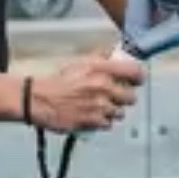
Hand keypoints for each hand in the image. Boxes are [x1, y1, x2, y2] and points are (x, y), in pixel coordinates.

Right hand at [29, 52, 144, 133]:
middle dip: (124, 98)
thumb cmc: (58, 81)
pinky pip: (108, 124)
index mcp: (102, 69)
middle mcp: (104, 87)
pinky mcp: (94, 121)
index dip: (138, 77)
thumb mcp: (79, 63)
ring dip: (113, 111)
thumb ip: (99, 58)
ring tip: (101, 107)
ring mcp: (100, 106)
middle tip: (116, 97)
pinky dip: (103, 122)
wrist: (40, 100)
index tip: (135, 80)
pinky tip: (94, 116)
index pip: (135, 72)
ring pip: (120, 112)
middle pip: (131, 97)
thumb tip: (113, 53)